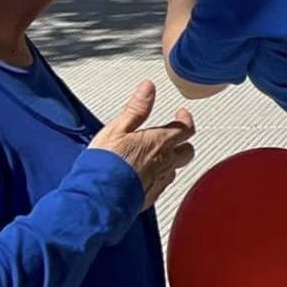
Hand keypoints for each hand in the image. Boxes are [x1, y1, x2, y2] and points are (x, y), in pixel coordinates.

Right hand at [89, 80, 196, 209]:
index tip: (182, 114)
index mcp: (159, 142)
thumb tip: (148, 88)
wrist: (98, 198)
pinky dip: (159, 177)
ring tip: (160, 154)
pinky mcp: (151, 197)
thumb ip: (136, 108)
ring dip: (171, 160)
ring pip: (175, 168)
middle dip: (183, 141)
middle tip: (176, 134)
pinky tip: (148, 176)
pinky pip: (163, 184)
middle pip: (187, 150)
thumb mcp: (117, 129)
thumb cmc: (105, 163)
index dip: (185, 119)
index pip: (185, 128)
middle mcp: (165, 163)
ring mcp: (160, 182)